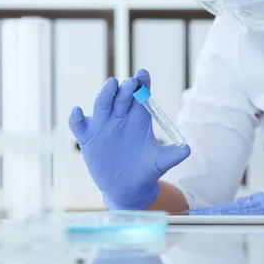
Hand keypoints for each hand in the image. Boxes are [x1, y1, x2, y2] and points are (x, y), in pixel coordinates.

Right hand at [68, 70, 190, 209]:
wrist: (129, 188)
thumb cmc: (147, 170)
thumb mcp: (162, 162)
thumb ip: (174, 155)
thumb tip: (187, 149)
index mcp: (138, 118)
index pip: (140, 95)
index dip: (142, 83)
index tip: (144, 74)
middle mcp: (120, 117)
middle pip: (121, 97)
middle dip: (127, 89)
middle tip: (132, 83)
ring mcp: (102, 126)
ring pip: (101, 105)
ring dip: (106, 94)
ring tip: (111, 85)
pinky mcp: (88, 138)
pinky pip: (79, 126)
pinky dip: (76, 118)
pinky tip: (78, 112)